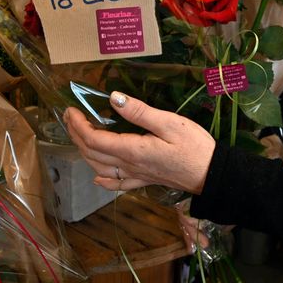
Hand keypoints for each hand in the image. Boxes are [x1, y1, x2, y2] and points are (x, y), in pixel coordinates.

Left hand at [63, 91, 215, 193]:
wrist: (212, 175)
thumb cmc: (194, 146)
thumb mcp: (169, 122)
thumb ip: (139, 111)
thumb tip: (113, 98)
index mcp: (132, 149)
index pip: (94, 139)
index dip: (78, 125)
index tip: (71, 109)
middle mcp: (129, 166)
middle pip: (92, 153)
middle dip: (76, 135)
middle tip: (69, 117)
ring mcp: (136, 176)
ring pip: (100, 168)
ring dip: (84, 152)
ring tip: (78, 135)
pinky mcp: (145, 181)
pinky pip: (117, 184)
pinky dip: (103, 179)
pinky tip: (97, 176)